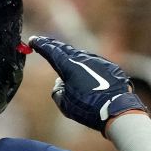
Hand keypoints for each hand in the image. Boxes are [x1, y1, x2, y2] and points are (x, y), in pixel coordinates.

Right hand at [28, 35, 146, 131]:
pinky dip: (88, 65)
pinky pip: (95, 64)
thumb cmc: (88, 108)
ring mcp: (99, 61)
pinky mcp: (110, 67)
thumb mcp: (64, 104)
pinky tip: (86, 69)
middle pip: (65, 50)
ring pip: (81, 56)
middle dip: (54, 46)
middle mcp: (84, 59)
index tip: (33, 41)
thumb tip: (61, 83)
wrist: (117, 109)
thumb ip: (58, 91)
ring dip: (72, 56)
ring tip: (64, 55)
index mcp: (69, 65)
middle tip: (45, 42)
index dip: (41, 45)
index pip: (51, 51)